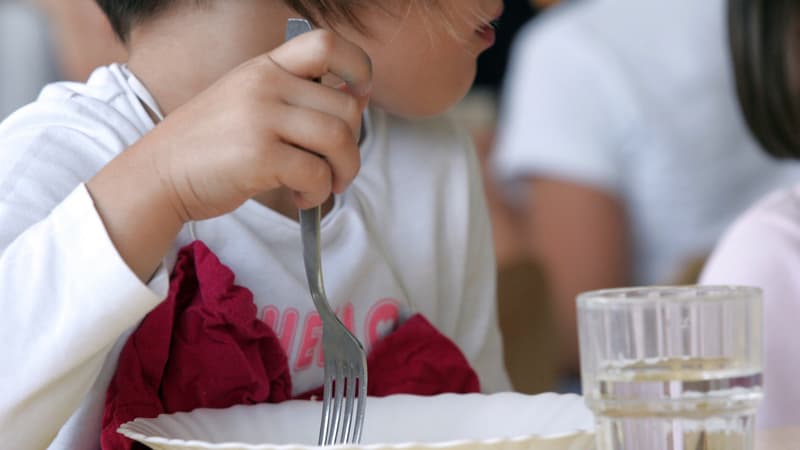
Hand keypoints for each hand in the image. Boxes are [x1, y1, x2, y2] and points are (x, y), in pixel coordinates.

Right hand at [86, 30, 371, 280]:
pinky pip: (316, 174)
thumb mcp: (248, 101)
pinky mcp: (259, 156)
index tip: (359, 95)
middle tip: (338, 168)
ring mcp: (261, 118)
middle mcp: (265, 85)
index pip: (326, 42)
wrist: (159, 174)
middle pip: (345, 107)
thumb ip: (294, 97)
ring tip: (325, 186)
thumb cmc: (210, 145)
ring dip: (343, 171)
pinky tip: (301, 197)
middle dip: (353, 145)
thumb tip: (355, 102)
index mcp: (265, 67)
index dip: (358, 67)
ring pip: (338, 140)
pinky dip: (318, 193)